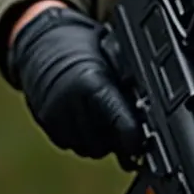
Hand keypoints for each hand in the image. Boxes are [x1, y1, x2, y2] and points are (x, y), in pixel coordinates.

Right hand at [8, 6, 144, 159]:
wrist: (41, 44)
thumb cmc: (81, 46)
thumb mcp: (111, 51)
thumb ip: (130, 76)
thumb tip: (152, 101)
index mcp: (92, 84)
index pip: (121, 125)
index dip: (135, 136)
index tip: (143, 139)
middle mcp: (71, 105)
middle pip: (107, 144)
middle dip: (119, 137)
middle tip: (125, 120)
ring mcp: (56, 119)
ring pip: (91, 150)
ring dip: (103, 141)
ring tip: (103, 115)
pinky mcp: (47, 128)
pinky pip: (74, 146)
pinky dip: (84, 139)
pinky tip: (87, 118)